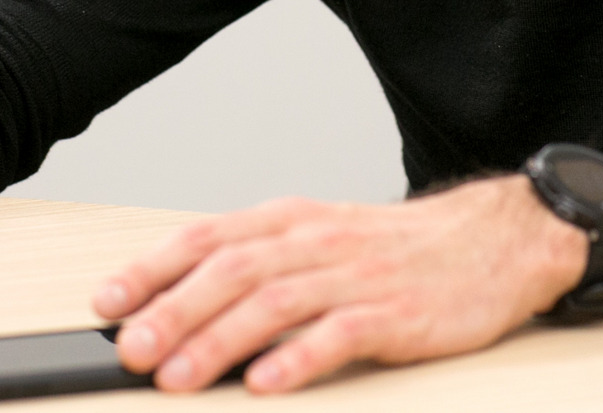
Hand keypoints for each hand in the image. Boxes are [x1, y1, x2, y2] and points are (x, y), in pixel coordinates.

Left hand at [92, 177, 586, 393]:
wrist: (495, 241)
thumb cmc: (397, 249)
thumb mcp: (321, 240)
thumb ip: (259, 266)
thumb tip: (181, 304)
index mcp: (292, 220)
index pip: (207, 237)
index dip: (152, 269)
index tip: (106, 301)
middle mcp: (317, 241)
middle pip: (231, 271)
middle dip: (173, 311)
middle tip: (129, 349)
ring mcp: (356, 275)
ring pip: (274, 303)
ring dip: (220, 341)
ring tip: (179, 376)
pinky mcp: (395, 312)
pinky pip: (340, 333)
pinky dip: (299, 358)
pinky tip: (268, 382)